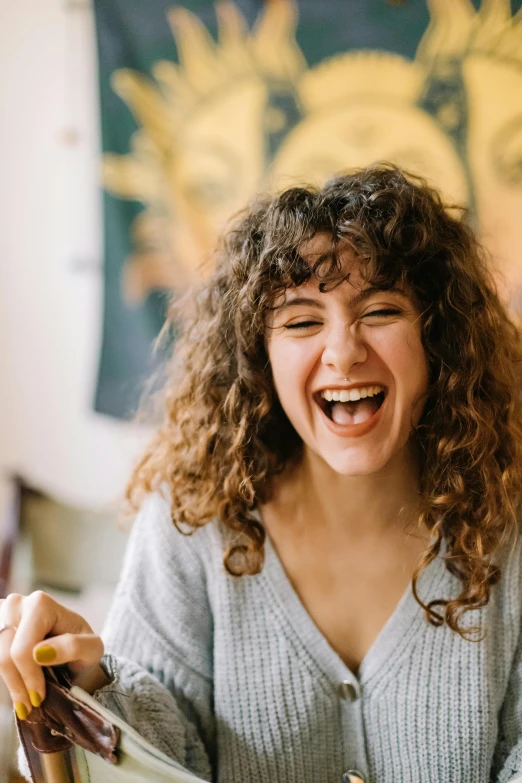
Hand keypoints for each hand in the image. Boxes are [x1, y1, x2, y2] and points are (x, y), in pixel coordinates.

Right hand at [0, 591, 105, 720]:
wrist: (71, 649)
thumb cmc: (83, 648)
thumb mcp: (92, 649)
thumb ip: (73, 646)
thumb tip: (40, 652)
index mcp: (40, 604)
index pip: (23, 649)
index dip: (29, 677)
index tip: (39, 697)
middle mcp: (16, 605)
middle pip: (5, 655)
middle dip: (18, 684)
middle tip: (31, 704)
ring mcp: (1, 616)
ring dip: (10, 683)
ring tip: (25, 699)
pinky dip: (4, 676)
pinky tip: (17, 685)